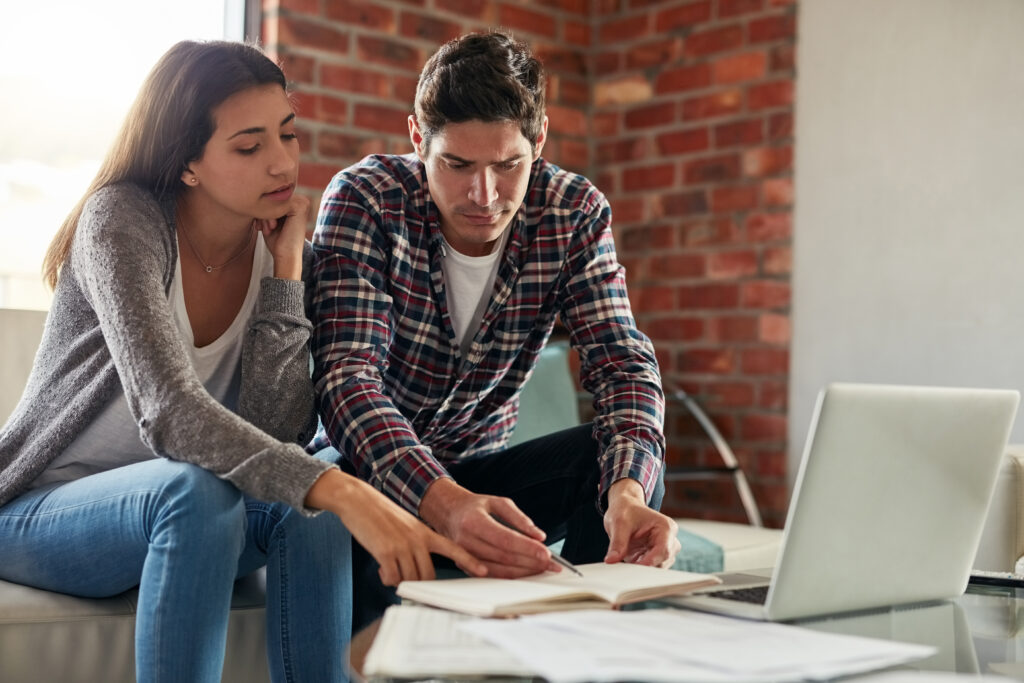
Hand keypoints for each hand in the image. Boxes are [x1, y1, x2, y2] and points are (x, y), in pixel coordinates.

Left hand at [256, 193, 308, 280]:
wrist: (286, 257)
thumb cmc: (277, 242)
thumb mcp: (271, 220)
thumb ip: (268, 207)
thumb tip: (254, 194)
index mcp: (296, 204)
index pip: (273, 198)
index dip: (264, 209)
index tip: (259, 223)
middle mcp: (302, 201)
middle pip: (273, 197)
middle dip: (263, 211)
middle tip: (262, 227)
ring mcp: (302, 203)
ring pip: (274, 200)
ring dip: (265, 214)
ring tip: (267, 229)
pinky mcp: (299, 207)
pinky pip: (277, 203)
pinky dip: (269, 215)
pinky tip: (271, 228)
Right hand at [306, 469, 486, 585]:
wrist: (359, 500)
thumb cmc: (381, 515)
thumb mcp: (407, 525)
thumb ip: (416, 544)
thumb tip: (416, 570)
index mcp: (425, 532)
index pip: (453, 548)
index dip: (469, 561)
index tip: (484, 571)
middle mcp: (418, 539)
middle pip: (428, 575)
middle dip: (418, 583)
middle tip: (404, 578)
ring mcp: (403, 545)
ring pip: (410, 578)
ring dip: (399, 580)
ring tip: (388, 569)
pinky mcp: (386, 551)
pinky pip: (392, 578)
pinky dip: (386, 579)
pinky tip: (381, 569)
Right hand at [418, 478, 559, 578]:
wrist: (447, 512)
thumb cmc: (474, 507)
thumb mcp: (497, 502)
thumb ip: (519, 518)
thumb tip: (538, 535)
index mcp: (474, 521)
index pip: (505, 539)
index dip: (527, 548)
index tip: (546, 553)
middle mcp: (466, 540)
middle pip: (503, 557)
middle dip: (530, 562)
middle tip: (550, 563)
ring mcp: (463, 556)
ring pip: (498, 570)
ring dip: (523, 572)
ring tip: (542, 569)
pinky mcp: (464, 566)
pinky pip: (491, 576)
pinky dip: (510, 576)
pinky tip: (525, 573)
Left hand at [604, 478, 680, 567]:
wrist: (625, 508)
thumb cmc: (626, 511)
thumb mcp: (619, 523)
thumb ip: (617, 542)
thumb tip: (611, 560)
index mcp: (666, 527)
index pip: (664, 550)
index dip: (650, 562)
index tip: (634, 568)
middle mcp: (669, 540)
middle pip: (662, 562)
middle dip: (645, 567)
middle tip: (625, 569)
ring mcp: (663, 550)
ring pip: (657, 568)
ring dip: (642, 569)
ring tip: (625, 564)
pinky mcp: (655, 557)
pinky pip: (650, 569)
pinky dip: (639, 570)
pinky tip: (627, 565)